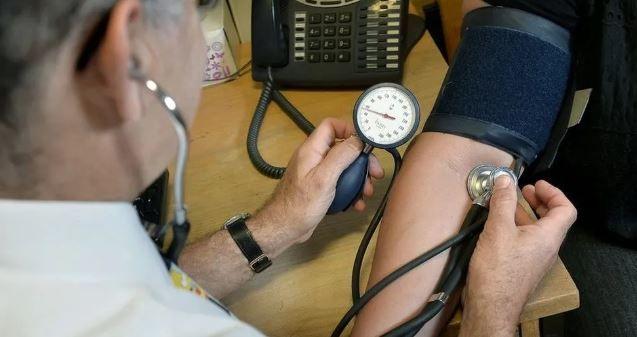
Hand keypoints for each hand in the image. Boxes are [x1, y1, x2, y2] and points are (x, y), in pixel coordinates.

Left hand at [252, 118, 383, 243]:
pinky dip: (350, 191)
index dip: (350, 129)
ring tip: (367, 192)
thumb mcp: (324, 178)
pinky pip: (340, 183)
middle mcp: (315, 158)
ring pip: (344, 168)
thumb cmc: (300, 204)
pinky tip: (357, 203)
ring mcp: (317, 173)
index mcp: (312, 149)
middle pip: (343, 148)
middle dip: (361, 160)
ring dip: (359, 178)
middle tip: (375, 173)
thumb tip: (358, 140)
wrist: (284, 228)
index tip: (366, 143)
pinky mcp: (320, 188)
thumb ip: (341, 156)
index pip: (331, 126)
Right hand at [459, 177, 576, 336]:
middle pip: (552, 219)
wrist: (491, 306)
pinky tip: (497, 227)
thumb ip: (503, 202)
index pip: (565, 210)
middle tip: (522, 191)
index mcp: (548, 237)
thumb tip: (505, 180)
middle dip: (538, 201)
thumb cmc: (497, 272)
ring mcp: (535, 260)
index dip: (553, 193)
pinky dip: (516, 228)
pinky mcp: (522, 267)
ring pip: (537, 231)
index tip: (536, 184)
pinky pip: (525, 242)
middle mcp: (546, 249)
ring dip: (524, 214)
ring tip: (505, 206)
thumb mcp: (498, 229)